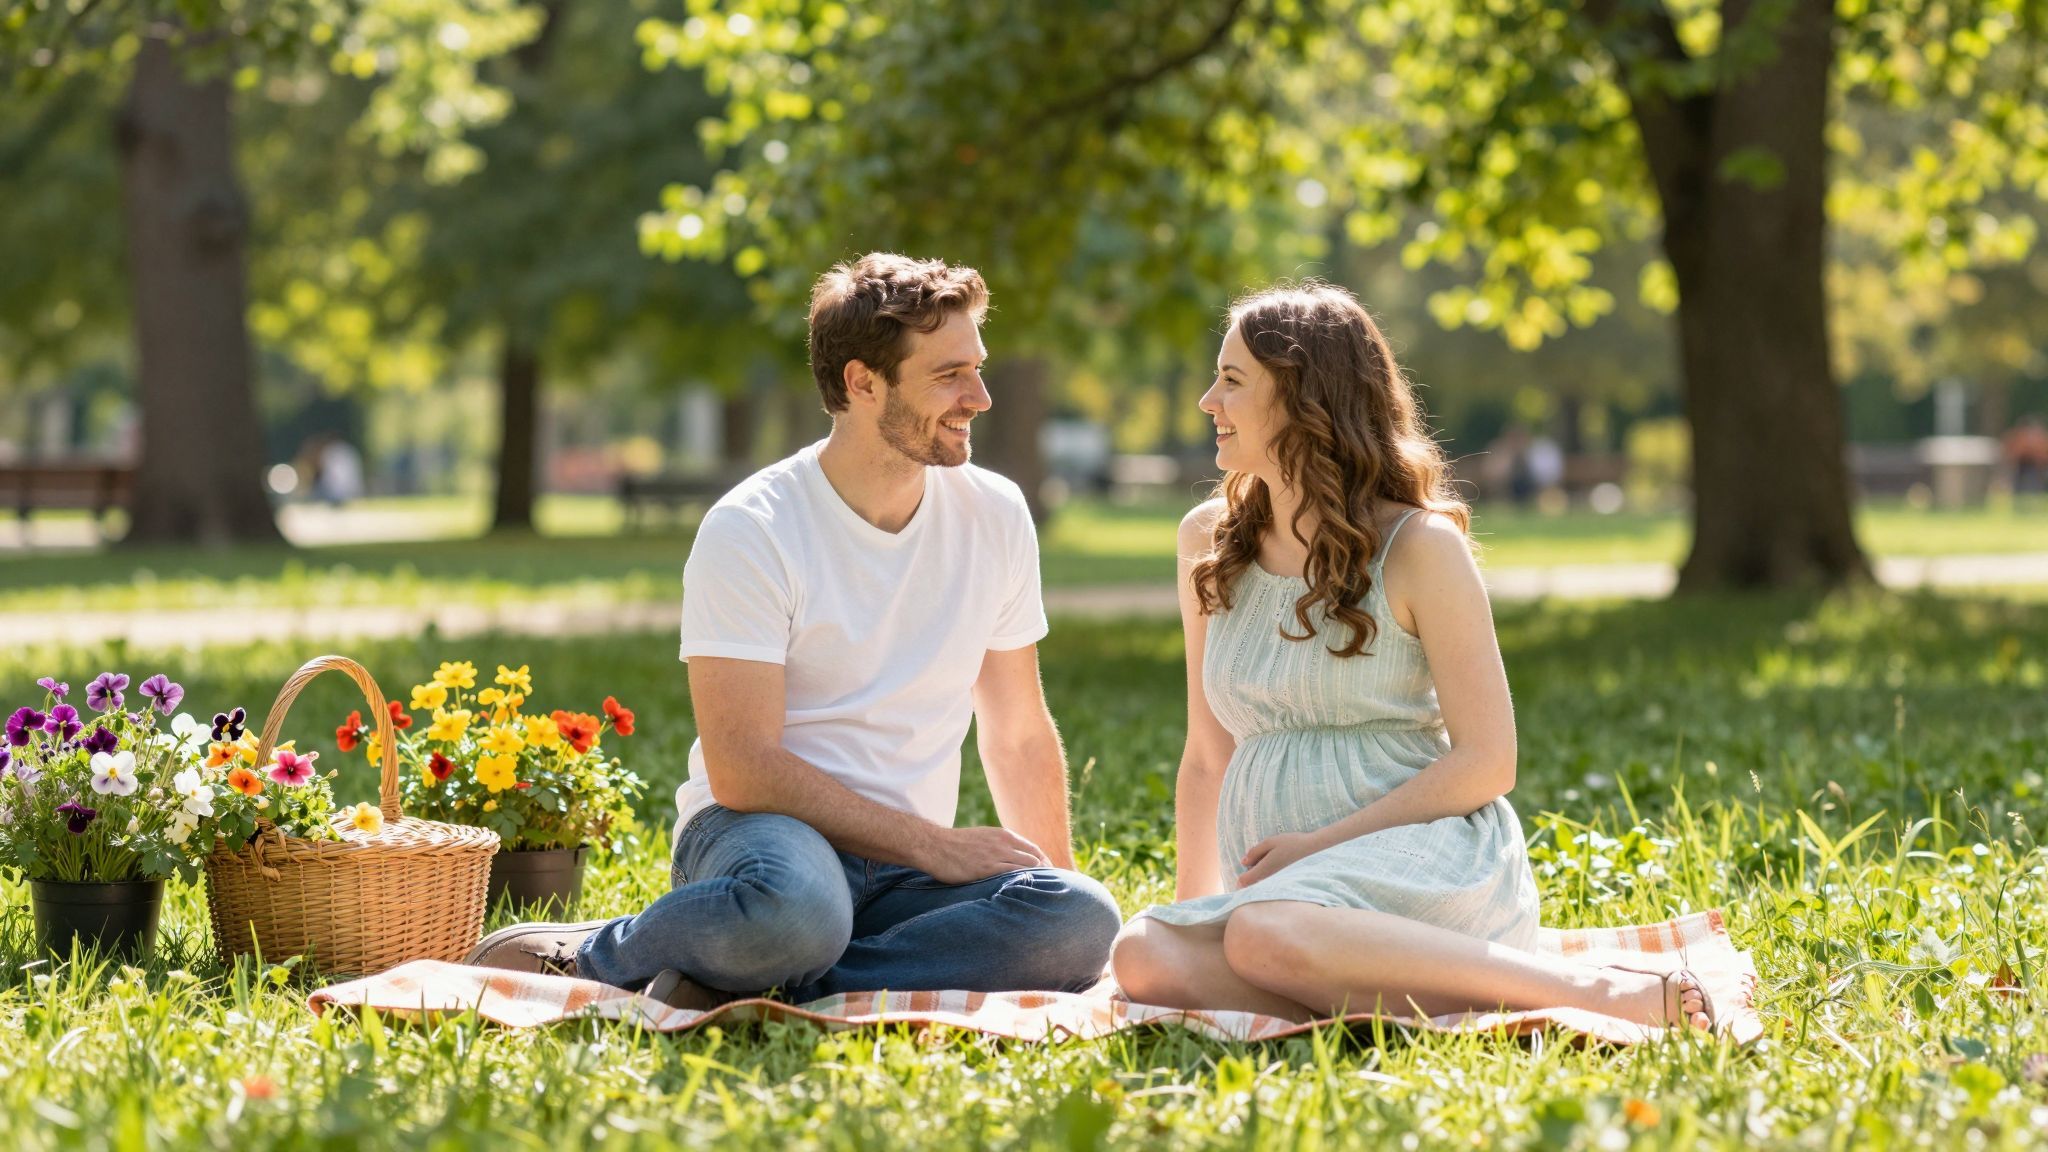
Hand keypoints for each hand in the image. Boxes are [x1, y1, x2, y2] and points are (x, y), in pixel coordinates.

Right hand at [918, 825, 1050, 883]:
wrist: (934, 846)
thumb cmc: (955, 846)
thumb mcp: (982, 838)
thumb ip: (998, 847)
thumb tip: (1009, 860)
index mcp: (1004, 835)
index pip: (1035, 850)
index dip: (1045, 864)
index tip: (1050, 878)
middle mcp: (1004, 843)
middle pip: (1037, 859)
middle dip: (1048, 874)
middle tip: (1052, 891)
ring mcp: (997, 855)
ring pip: (1029, 867)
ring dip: (1039, 880)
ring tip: (1044, 896)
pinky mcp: (987, 868)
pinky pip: (1013, 876)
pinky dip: (1024, 884)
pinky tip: (1028, 895)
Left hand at [1236, 831, 1324, 889]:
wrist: (1316, 850)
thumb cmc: (1293, 843)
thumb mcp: (1271, 842)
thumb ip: (1255, 852)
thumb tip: (1243, 862)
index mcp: (1265, 869)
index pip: (1244, 881)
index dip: (1241, 878)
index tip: (1245, 870)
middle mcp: (1270, 880)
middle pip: (1253, 885)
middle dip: (1252, 876)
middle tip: (1259, 864)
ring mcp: (1279, 884)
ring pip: (1263, 885)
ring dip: (1262, 877)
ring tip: (1273, 863)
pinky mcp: (1286, 885)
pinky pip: (1273, 885)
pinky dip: (1272, 879)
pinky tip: (1281, 867)